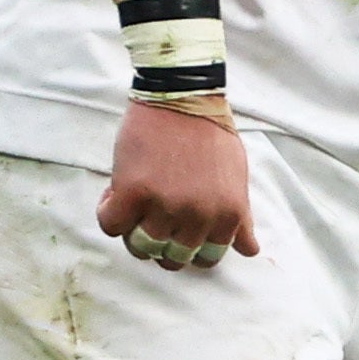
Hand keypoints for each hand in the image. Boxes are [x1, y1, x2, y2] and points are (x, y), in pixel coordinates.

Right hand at [98, 99, 256, 271]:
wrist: (182, 99)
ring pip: (140, 247)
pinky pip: (111, 226)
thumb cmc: (212, 136)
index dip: (188, 249)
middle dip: (160, 245)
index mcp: (228, 215)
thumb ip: (241, 218)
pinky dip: (108, 215)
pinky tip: (115, 193)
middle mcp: (199, 217)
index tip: (176, 232)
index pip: (207, 259)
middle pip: (173, 259)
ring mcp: (165, 206)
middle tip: (150, 221)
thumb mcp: (237, 180)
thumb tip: (249, 251)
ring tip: (133, 206)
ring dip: (132, 232)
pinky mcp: (132, 192)